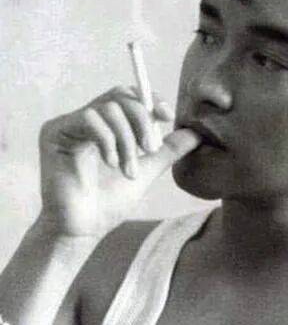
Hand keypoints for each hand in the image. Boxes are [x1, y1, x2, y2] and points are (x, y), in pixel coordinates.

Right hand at [37, 86, 200, 237]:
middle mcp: (85, 119)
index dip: (150, 99)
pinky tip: (110, 163)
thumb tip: (196, 134)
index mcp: (105, 124)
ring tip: (128, 169)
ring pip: (109, 109)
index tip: (167, 116)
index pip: (129, 96)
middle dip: (142, 120)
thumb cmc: (109, 203)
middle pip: (120, 96)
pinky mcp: (54, 132)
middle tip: (149, 149)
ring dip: (126, 139)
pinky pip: (89, 119)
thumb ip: (167, 150)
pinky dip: (107, 139)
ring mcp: (69, 124)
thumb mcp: (147, 170)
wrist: (84, 229)